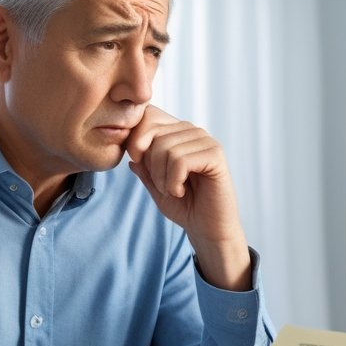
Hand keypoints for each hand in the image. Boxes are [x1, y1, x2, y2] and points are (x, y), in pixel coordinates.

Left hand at [125, 106, 250, 289]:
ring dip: (162, 177)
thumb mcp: (155, 184)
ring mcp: (205, 140)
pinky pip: (180, 160)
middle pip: (153, 132)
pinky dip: (173, 181)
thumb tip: (130, 152)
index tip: (140, 163)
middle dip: (149, 164)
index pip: (148, 116)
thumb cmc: (183, 206)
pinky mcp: (215, 154)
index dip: (136, 140)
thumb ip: (143, 166)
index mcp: (177, 132)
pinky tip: (181, 191)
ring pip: (165, 148)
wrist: (207, 229)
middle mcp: (192, 131)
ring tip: (174, 190)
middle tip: (162, 185)